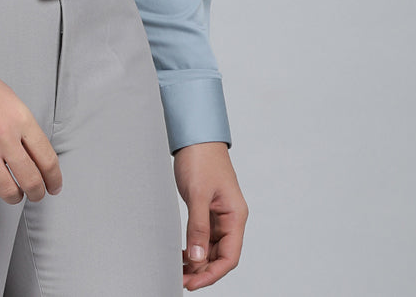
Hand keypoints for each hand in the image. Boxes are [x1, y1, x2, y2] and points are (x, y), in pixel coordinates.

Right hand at [0, 60, 62, 204]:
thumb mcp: (8, 98)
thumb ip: (20, 125)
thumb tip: (29, 150)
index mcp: (20, 118)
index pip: (47, 158)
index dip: (53, 178)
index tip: (53, 185)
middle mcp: (5, 135)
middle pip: (31, 179)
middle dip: (37, 193)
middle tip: (36, 194)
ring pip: (8, 190)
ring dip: (14, 197)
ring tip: (13, 194)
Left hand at [173, 141, 247, 289]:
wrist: (195, 135)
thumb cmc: (201, 157)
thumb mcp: (198, 194)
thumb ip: (198, 227)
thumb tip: (198, 259)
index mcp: (235, 215)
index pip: (230, 256)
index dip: (212, 273)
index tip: (193, 283)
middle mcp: (230, 217)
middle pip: (221, 255)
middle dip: (203, 270)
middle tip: (181, 278)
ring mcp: (219, 214)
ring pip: (212, 248)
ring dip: (198, 261)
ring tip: (180, 270)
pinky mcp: (208, 209)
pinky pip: (204, 236)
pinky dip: (195, 247)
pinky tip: (183, 254)